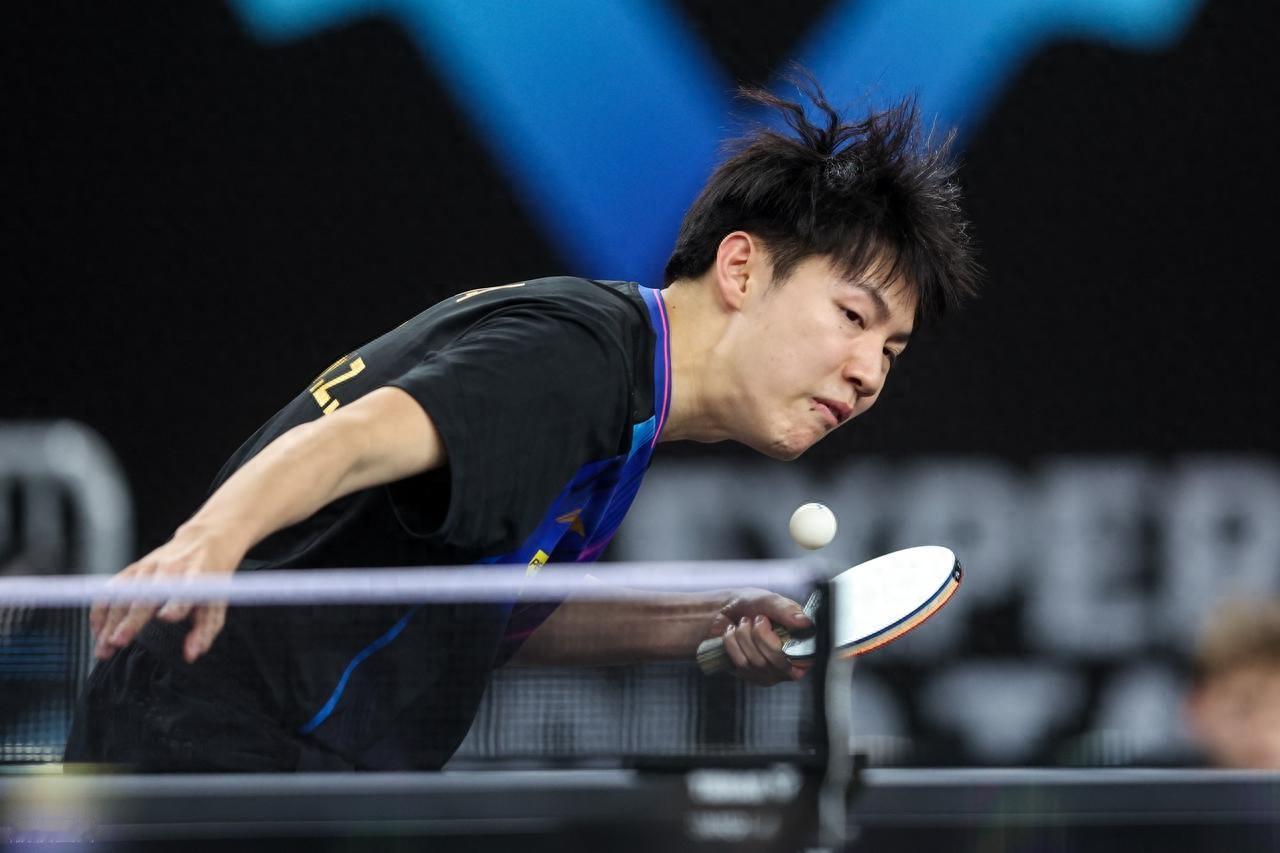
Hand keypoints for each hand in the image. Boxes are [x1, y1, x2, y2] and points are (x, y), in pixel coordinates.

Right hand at [91, 525, 244, 663]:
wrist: (204, 542)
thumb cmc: (210, 582)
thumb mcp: (217, 604)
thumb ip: (205, 631)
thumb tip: (191, 655)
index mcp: (195, 579)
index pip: (185, 592)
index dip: (176, 605)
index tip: (166, 617)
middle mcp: (169, 571)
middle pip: (146, 597)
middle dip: (130, 620)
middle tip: (116, 643)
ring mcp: (147, 568)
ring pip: (122, 596)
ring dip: (108, 624)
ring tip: (103, 651)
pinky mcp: (132, 568)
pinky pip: (110, 591)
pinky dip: (100, 612)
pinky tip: (98, 633)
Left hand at [705, 589, 813, 684]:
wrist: (723, 609)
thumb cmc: (751, 605)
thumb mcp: (769, 601)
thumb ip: (788, 611)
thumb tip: (806, 623)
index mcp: (802, 643)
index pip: (803, 658)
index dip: (780, 640)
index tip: (764, 620)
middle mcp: (790, 663)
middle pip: (778, 662)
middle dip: (759, 635)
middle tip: (755, 619)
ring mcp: (770, 672)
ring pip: (758, 663)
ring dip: (744, 636)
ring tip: (743, 623)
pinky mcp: (751, 676)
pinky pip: (741, 664)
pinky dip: (732, 643)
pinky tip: (733, 633)